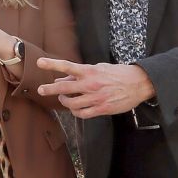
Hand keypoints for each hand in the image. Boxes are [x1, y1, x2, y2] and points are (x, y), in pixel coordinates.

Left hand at [36, 58, 156, 117]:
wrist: (138, 83)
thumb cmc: (117, 73)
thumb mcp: (98, 68)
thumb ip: (81, 73)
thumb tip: (63, 77)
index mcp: (89, 71)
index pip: (67, 66)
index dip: (52, 64)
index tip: (39, 62)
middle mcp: (90, 84)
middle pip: (65, 87)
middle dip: (50, 89)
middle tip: (41, 90)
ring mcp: (96, 98)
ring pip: (72, 103)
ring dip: (64, 101)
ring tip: (63, 99)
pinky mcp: (102, 109)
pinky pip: (82, 114)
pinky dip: (75, 112)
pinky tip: (74, 108)